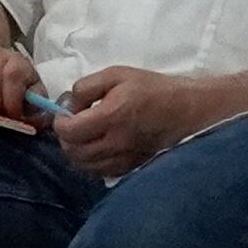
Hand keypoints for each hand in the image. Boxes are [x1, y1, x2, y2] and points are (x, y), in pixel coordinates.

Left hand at [52, 65, 205, 177]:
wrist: (187, 109)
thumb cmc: (152, 88)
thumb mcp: (116, 75)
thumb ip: (86, 87)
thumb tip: (68, 106)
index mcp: (112, 116)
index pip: (70, 132)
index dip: (60, 123)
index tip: (65, 114)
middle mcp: (117, 142)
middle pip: (74, 153)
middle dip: (66, 139)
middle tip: (72, 126)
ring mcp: (125, 158)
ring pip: (85, 166)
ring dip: (77, 152)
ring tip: (84, 137)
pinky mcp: (132, 166)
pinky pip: (101, 172)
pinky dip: (92, 163)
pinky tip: (97, 148)